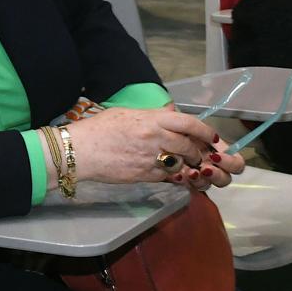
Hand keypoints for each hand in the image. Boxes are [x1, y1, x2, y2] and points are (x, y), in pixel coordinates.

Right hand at [65, 108, 224, 184]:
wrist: (79, 151)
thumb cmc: (99, 129)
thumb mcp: (127, 114)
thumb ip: (152, 115)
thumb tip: (169, 114)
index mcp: (151, 119)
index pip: (189, 123)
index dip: (205, 131)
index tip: (211, 136)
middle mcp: (155, 138)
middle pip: (189, 146)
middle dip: (197, 152)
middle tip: (197, 154)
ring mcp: (150, 158)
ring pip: (180, 163)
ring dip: (186, 165)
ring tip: (184, 164)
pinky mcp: (144, 175)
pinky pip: (166, 176)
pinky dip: (171, 175)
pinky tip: (166, 172)